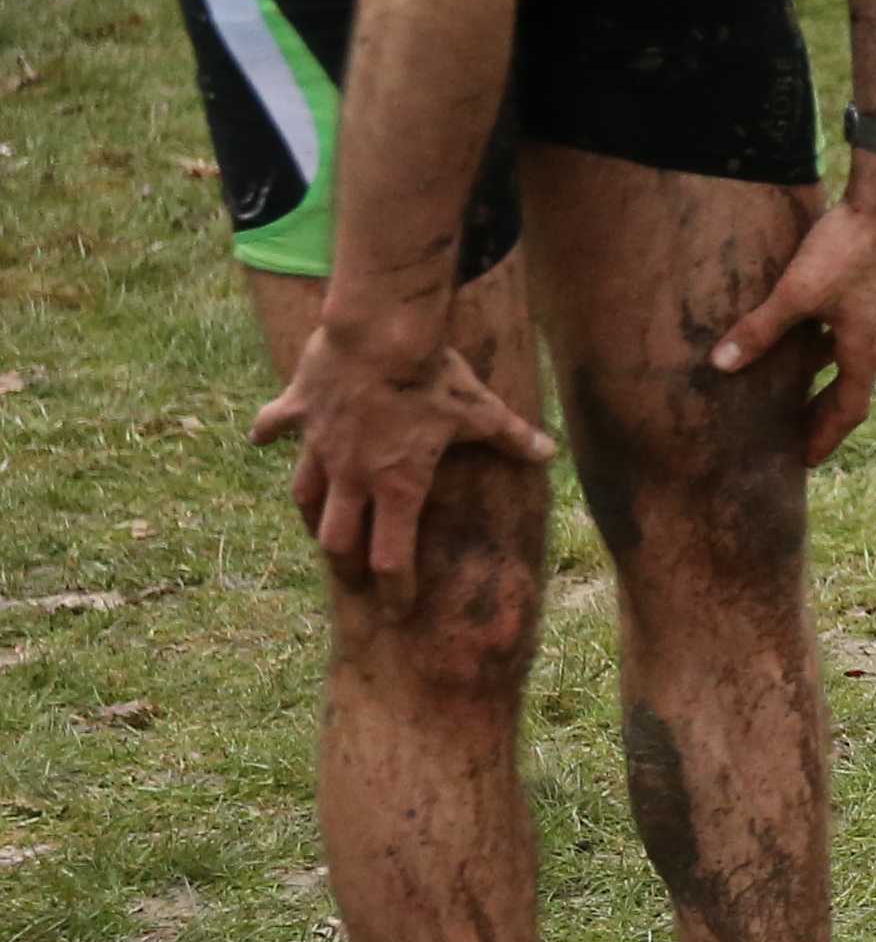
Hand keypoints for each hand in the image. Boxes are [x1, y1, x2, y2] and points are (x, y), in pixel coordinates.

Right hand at [253, 319, 556, 587]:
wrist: (378, 330)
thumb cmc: (432, 376)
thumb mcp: (481, 412)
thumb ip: (514, 438)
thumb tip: (550, 453)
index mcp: (397, 487)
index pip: (391, 560)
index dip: (394, 591)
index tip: (396, 611)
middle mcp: (351, 474)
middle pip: (336, 540)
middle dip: (344, 567)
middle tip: (352, 581)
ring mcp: (318, 443)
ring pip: (302, 493)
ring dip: (310, 513)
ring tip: (319, 525)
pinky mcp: (296, 408)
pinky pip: (273, 425)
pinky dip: (267, 432)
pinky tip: (259, 438)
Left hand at [712, 173, 875, 461]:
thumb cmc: (846, 251)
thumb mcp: (796, 293)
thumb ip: (759, 330)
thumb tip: (720, 365)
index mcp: (865, 351)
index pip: (848, 411)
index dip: (825, 437)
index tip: (806, 459)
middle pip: (853, 392)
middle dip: (825, 416)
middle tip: (800, 438)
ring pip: (853, 363)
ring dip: (829, 382)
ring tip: (801, 393)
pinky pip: (854, 338)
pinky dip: (832, 352)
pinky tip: (811, 338)